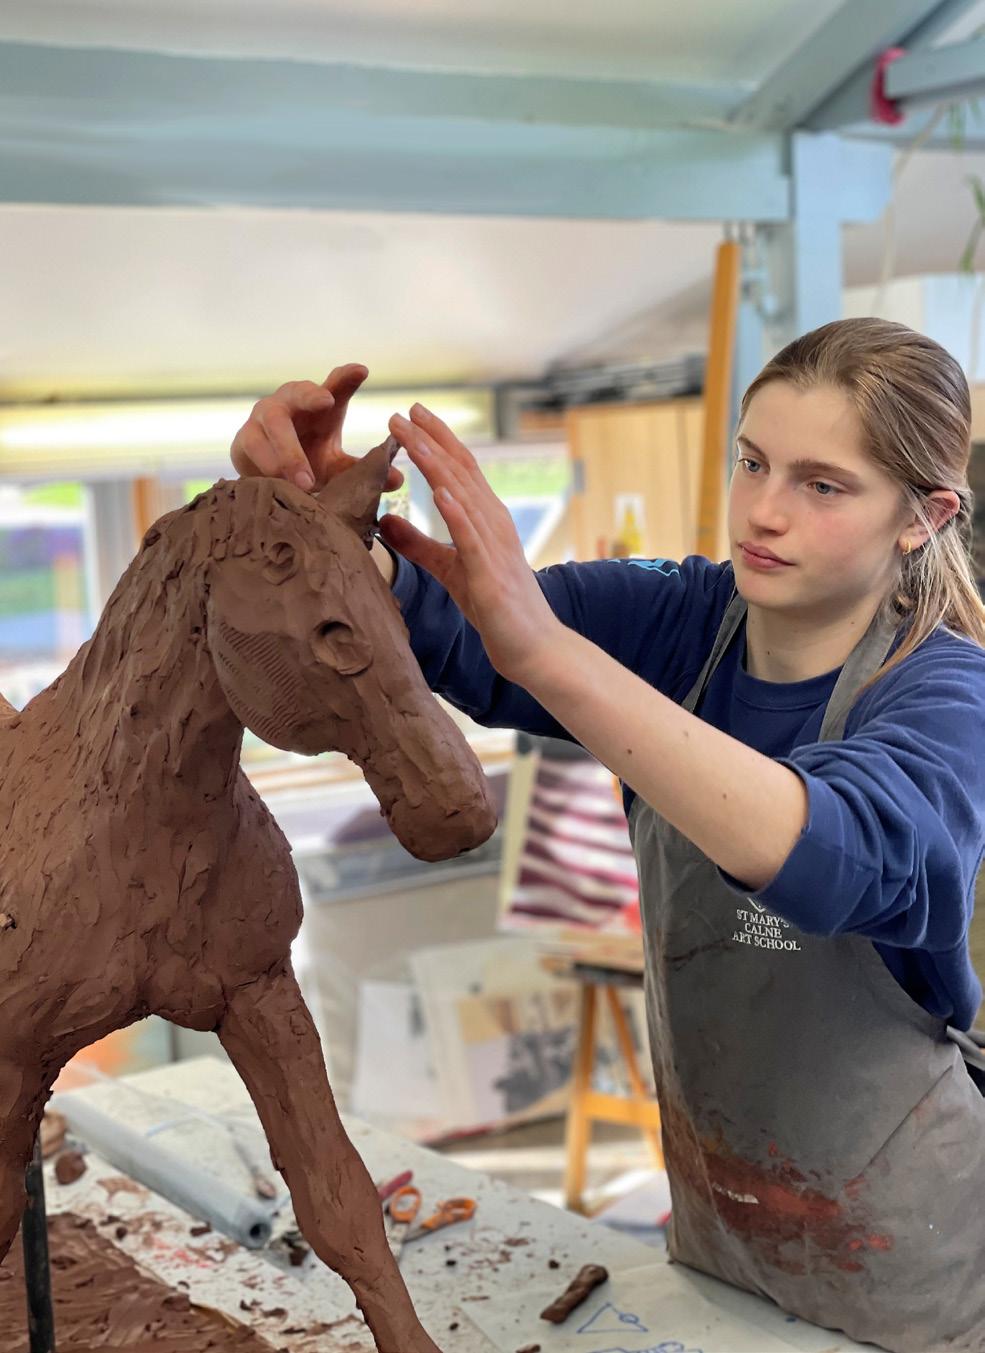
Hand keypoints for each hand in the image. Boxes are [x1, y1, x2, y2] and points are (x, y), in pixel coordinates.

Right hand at [230, 364, 403, 492]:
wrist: (270, 480)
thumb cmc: (309, 461)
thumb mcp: (337, 466)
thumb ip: (361, 470)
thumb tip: (398, 480)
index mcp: (320, 405)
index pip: (336, 385)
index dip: (346, 376)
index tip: (361, 371)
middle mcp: (291, 403)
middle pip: (299, 390)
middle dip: (311, 393)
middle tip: (327, 401)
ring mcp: (264, 417)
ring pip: (274, 422)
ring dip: (290, 452)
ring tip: (306, 481)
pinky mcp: (244, 438)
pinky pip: (252, 447)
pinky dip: (267, 464)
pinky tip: (278, 481)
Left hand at [381, 404, 562, 684]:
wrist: (533, 648)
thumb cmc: (496, 608)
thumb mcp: (449, 570)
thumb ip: (420, 544)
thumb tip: (385, 521)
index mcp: (485, 519)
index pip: (459, 469)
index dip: (435, 440)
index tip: (409, 415)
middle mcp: (493, 523)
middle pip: (460, 472)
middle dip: (430, 440)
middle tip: (401, 411)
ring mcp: (494, 547)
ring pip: (463, 496)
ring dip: (437, 465)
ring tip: (412, 438)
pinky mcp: (490, 574)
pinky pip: (471, 538)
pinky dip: (456, 512)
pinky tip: (438, 491)